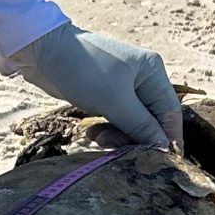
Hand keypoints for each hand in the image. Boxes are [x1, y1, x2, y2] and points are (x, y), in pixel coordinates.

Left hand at [7, 21, 185, 152]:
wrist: (43, 52)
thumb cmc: (83, 70)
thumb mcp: (115, 101)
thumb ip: (141, 126)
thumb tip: (164, 148)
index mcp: (152, 71)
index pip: (171, 111)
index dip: (170, 138)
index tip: (167, 163)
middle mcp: (143, 77)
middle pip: (152, 119)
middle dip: (136, 138)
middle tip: (117, 150)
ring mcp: (124, 86)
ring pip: (132, 122)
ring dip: (118, 135)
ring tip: (98, 139)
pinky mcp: (106, 94)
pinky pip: (115, 119)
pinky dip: (106, 129)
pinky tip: (92, 134)